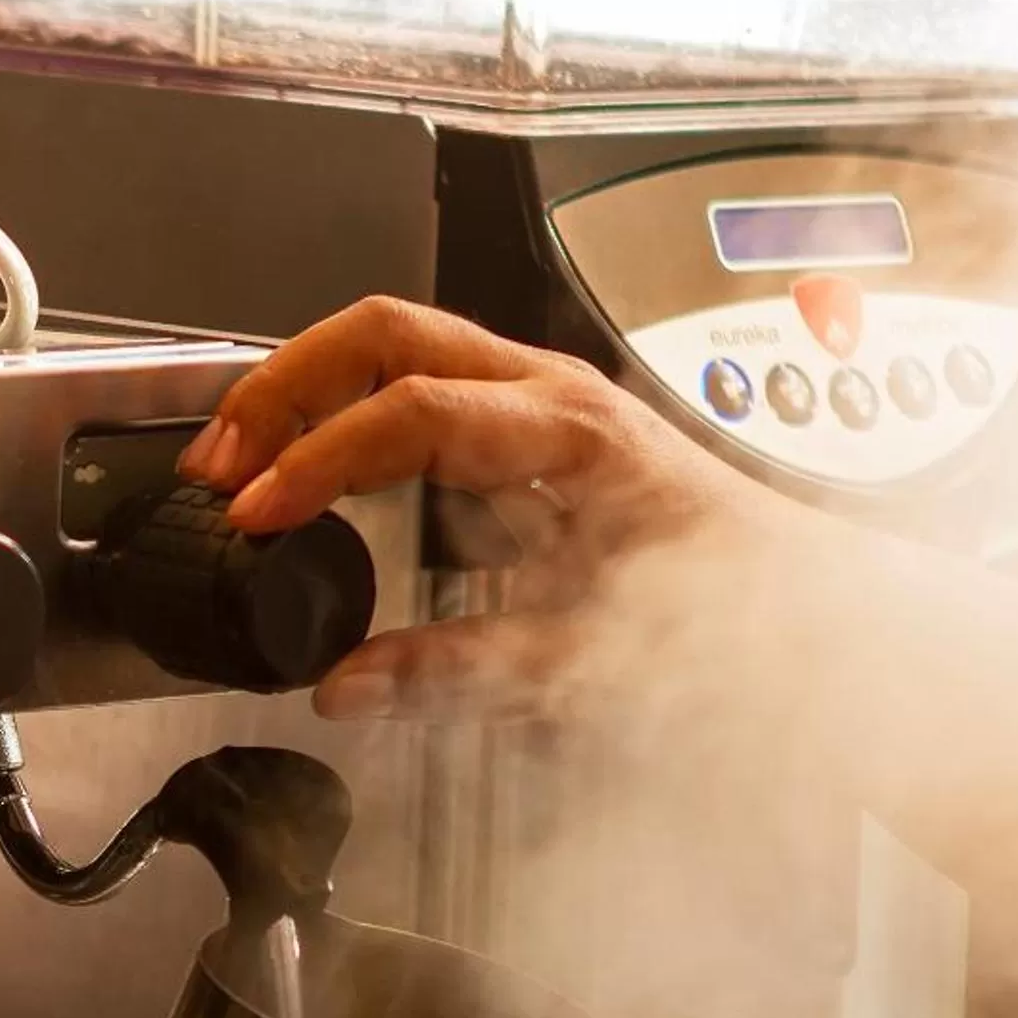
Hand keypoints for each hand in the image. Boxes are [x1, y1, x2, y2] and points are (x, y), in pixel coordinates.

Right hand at [179, 297, 826, 724]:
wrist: (797, 604)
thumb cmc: (722, 614)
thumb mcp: (589, 663)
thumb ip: (458, 672)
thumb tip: (348, 686)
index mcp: (567, 432)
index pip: (411, 410)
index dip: (319, 461)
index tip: (257, 512)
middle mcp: (548, 391)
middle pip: (381, 331)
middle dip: (282, 387)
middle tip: (220, 460)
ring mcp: (532, 396)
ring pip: (389, 339)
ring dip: (299, 391)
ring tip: (238, 461)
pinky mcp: (517, 424)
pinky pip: (407, 381)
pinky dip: (335, 415)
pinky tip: (301, 470)